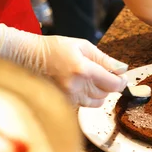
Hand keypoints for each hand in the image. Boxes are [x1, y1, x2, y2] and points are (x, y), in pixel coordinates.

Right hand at [0, 24, 127, 107]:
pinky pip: (85, 104)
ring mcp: (68, 97)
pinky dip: (88, 97)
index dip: (121, 81)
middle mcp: (76, 86)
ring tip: (92, 79)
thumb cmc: (55, 48)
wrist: (28, 56)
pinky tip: (82, 85)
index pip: (113, 84)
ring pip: (97, 102)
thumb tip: (122, 69)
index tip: (122, 77)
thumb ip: (105, 59)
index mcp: (83, 70)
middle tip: (107, 74)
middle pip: (106, 94)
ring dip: (100, 92)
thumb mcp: (83, 46)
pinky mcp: (63, 103)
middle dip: (110, 84)